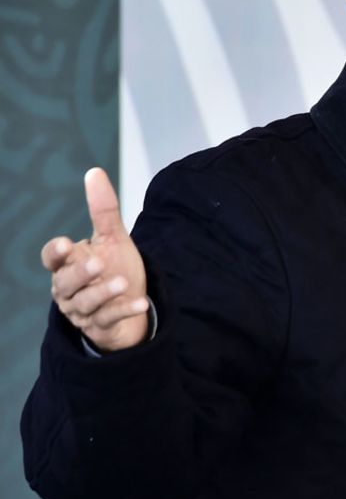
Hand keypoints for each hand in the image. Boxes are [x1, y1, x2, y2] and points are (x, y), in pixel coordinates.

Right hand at [42, 168, 149, 351]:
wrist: (130, 303)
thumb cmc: (114, 267)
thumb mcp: (112, 238)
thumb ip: (103, 210)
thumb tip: (94, 172)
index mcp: (68, 264)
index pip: (51, 258)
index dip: (55, 252)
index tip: (65, 244)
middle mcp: (69, 289)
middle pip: (65, 282)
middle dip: (79, 274)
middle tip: (97, 264)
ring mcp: (83, 310)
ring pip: (86, 304)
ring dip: (103, 293)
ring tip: (122, 283)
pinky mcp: (100, 326)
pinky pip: (109, 319)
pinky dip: (124, 311)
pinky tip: (140, 303)